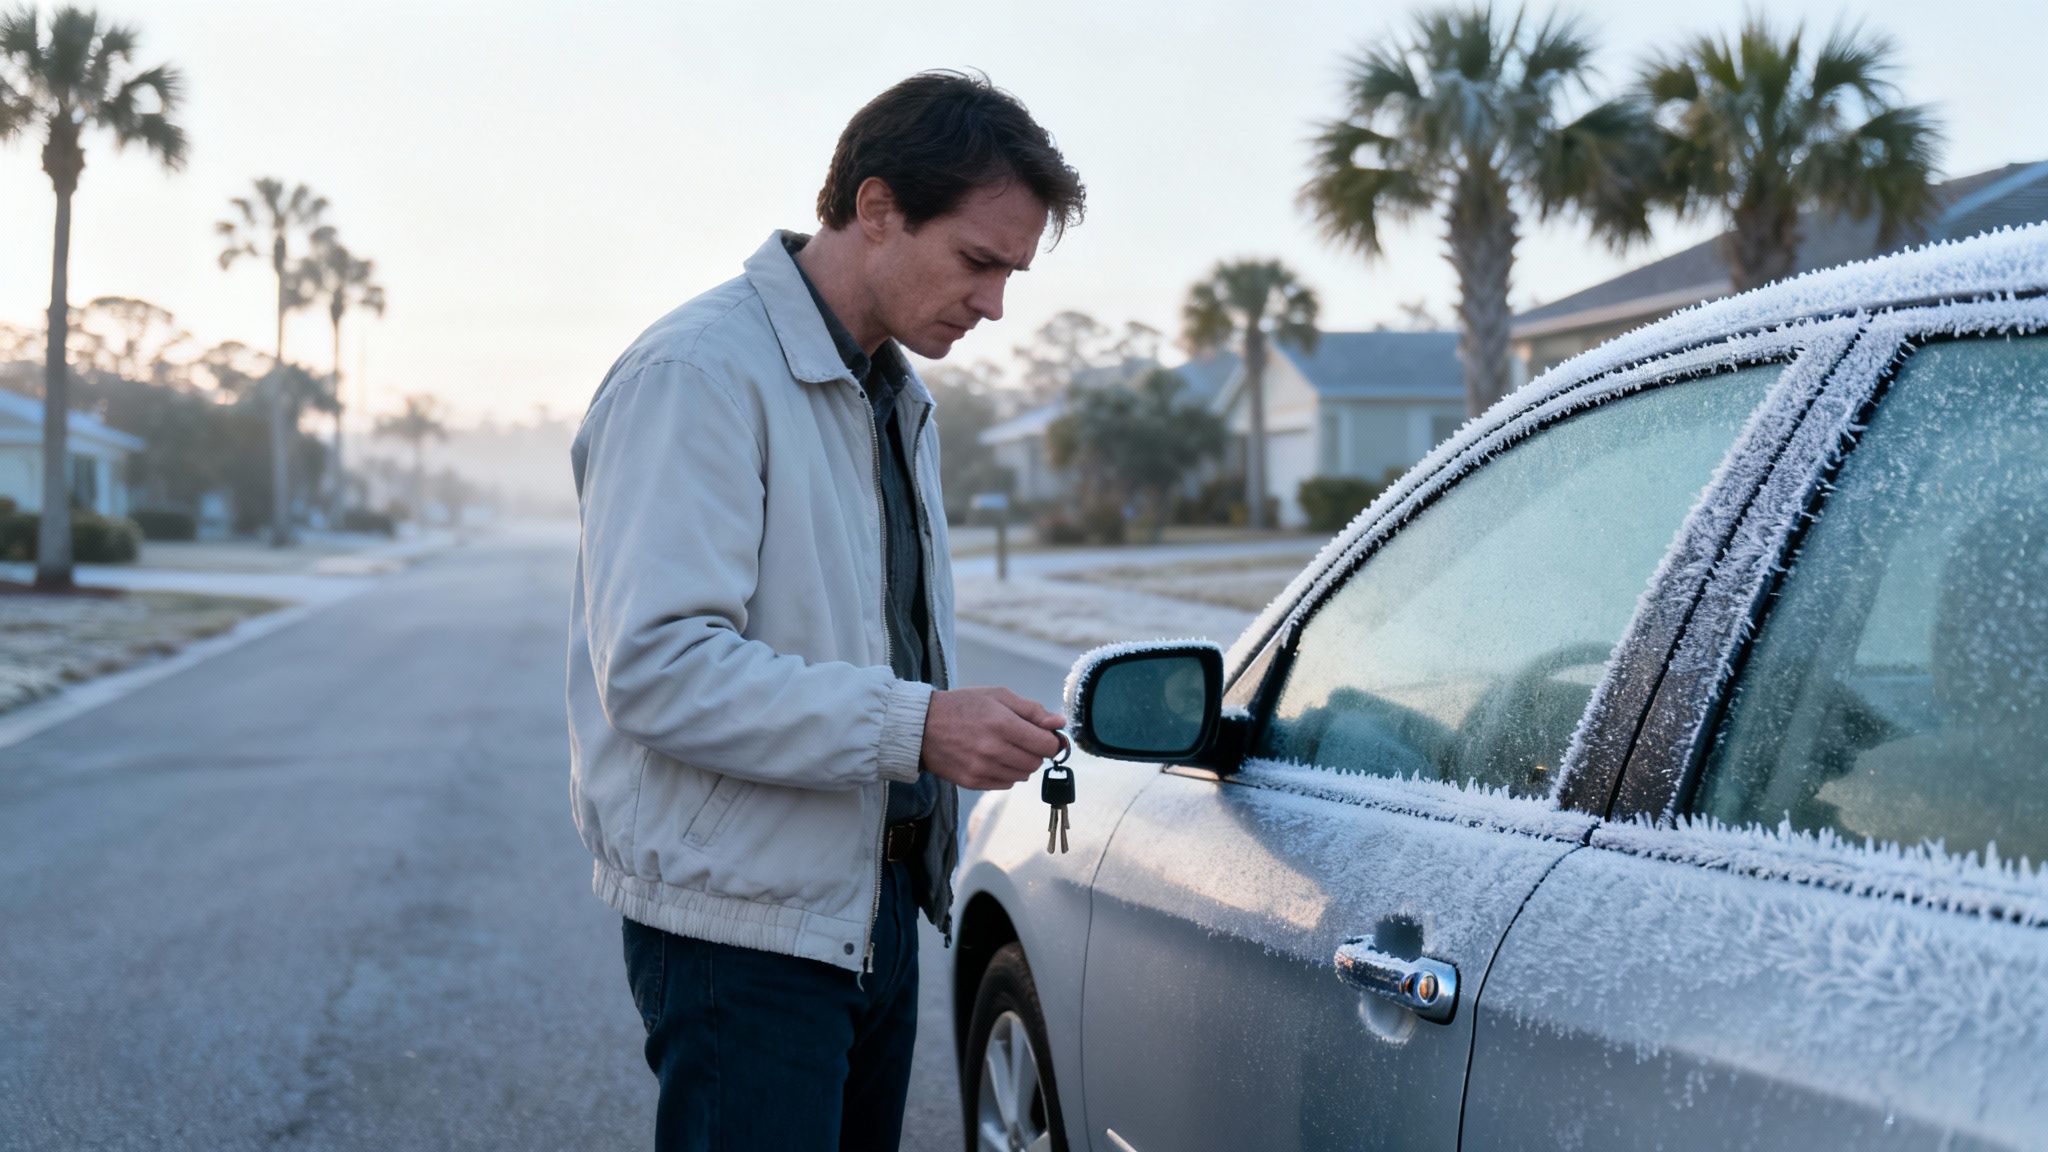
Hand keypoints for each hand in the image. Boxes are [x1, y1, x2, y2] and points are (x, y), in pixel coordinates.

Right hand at [920, 686, 1066, 790]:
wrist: (921, 726)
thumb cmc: (962, 706)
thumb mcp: (997, 695)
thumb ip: (1032, 710)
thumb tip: (1060, 723)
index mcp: (1003, 724)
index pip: (1047, 745)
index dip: (1052, 740)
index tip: (1045, 736)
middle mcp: (994, 749)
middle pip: (1036, 762)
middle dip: (1036, 751)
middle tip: (1022, 739)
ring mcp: (982, 769)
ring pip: (1023, 775)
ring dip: (1021, 763)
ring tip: (1005, 747)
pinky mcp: (973, 782)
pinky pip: (1006, 784)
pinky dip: (1006, 773)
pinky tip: (993, 758)